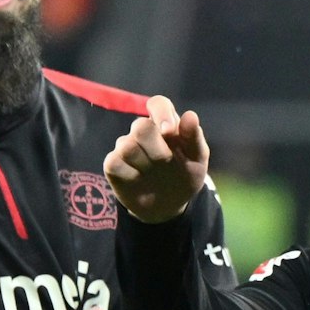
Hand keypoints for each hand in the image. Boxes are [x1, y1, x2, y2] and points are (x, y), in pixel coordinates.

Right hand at [103, 95, 208, 223]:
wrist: (169, 206)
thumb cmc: (184, 176)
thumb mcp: (197, 160)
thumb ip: (194, 138)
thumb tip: (190, 115)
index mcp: (166, 124)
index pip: (158, 104)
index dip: (161, 113)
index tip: (169, 132)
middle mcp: (143, 132)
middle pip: (139, 125)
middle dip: (155, 147)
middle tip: (166, 161)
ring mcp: (126, 147)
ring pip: (126, 145)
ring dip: (144, 163)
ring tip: (153, 173)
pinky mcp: (113, 164)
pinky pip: (114, 162)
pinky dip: (130, 174)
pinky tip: (138, 180)